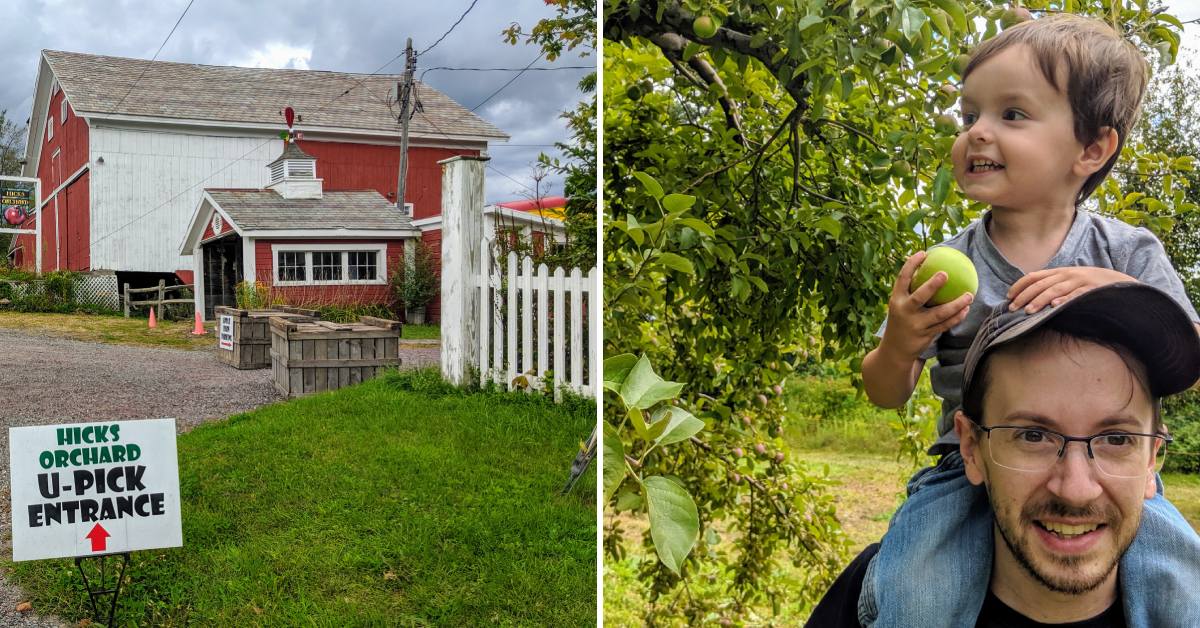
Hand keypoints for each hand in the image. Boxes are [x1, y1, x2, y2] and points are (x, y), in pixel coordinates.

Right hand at [879, 251, 973, 361]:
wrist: (894, 350)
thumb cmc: (901, 320)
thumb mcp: (899, 306)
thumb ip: (911, 291)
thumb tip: (928, 267)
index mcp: (896, 300)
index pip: (902, 279)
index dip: (911, 264)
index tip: (923, 253)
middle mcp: (904, 311)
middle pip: (919, 296)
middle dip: (931, 285)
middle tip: (945, 274)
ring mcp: (916, 324)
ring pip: (939, 313)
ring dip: (956, 304)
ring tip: (969, 295)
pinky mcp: (926, 335)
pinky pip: (945, 325)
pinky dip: (956, 317)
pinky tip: (966, 309)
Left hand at [1006, 267, 1134, 312]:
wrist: (1121, 283)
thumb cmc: (1091, 285)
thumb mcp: (1070, 282)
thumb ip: (1052, 285)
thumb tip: (1030, 297)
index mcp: (1060, 272)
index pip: (1034, 276)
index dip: (1019, 286)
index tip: (1008, 297)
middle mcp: (1068, 275)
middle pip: (1041, 284)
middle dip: (1024, 296)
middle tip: (1012, 309)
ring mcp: (1080, 281)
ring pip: (1055, 290)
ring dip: (1040, 300)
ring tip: (1028, 311)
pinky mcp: (1092, 290)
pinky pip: (1077, 295)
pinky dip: (1065, 300)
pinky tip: (1055, 306)